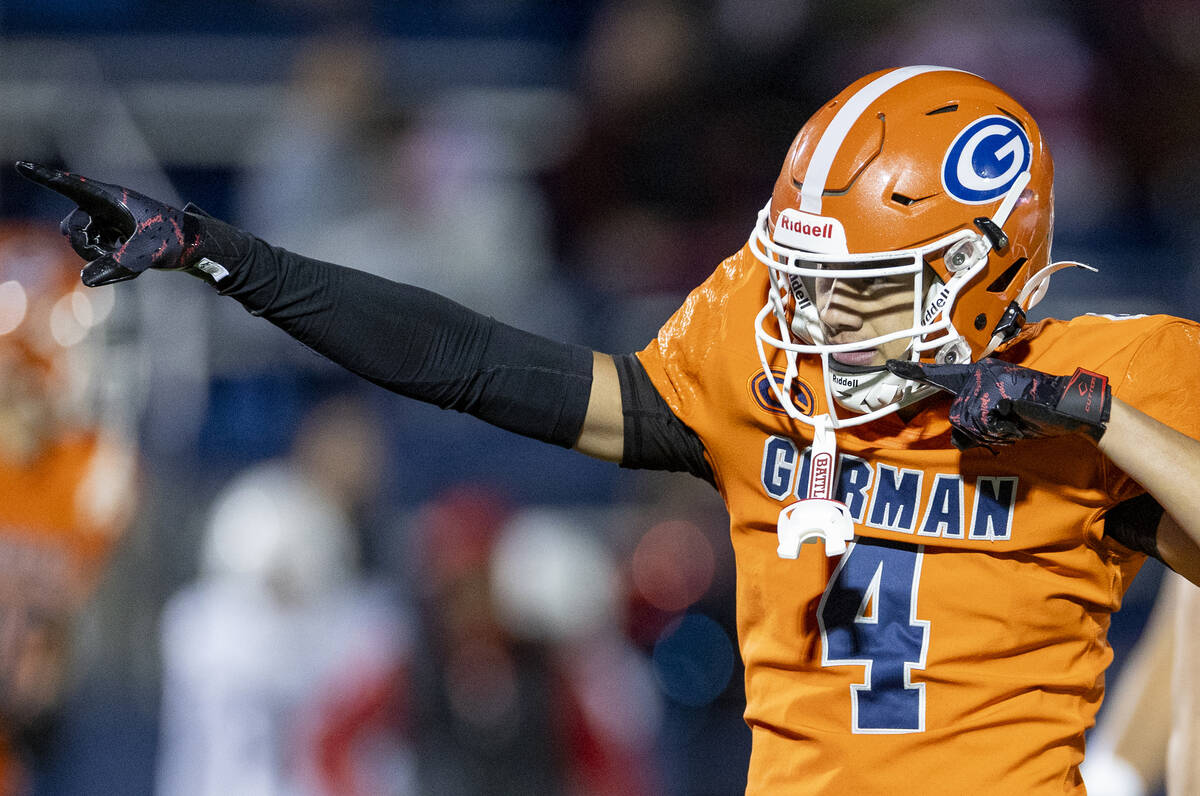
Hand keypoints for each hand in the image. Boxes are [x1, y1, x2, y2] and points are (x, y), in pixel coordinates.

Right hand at [14, 162, 244, 286]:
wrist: (194, 246)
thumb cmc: (173, 240)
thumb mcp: (147, 254)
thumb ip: (116, 265)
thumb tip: (86, 280)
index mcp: (111, 198)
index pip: (72, 186)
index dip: (45, 177)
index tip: (22, 165)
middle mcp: (104, 207)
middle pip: (72, 228)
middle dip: (86, 247)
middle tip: (114, 255)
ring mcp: (107, 221)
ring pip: (82, 243)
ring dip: (99, 255)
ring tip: (129, 257)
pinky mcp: (111, 235)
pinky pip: (95, 252)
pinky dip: (107, 261)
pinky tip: (131, 262)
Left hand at [886, 358, 1111, 449]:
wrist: (1069, 410)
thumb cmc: (1034, 415)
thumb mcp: (1000, 419)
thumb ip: (976, 422)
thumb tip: (959, 438)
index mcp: (979, 375)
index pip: (941, 374)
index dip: (914, 372)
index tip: (891, 365)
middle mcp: (981, 372)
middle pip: (959, 415)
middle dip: (981, 431)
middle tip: (1007, 425)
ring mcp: (992, 380)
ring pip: (971, 421)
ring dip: (993, 432)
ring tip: (1015, 421)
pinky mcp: (1003, 390)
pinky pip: (987, 422)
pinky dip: (1003, 430)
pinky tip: (1017, 421)